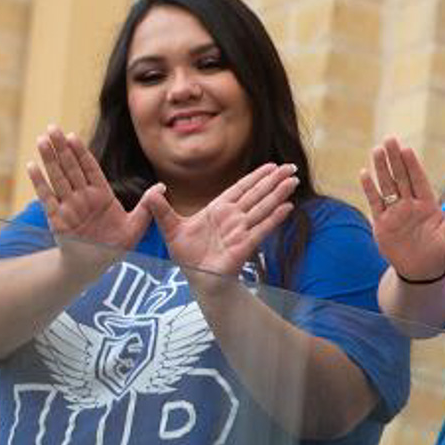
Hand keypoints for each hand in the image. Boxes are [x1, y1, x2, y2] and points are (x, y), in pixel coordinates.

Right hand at [26, 127, 153, 266]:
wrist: (93, 266)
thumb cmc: (114, 246)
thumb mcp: (135, 227)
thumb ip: (146, 206)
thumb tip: (162, 187)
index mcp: (101, 195)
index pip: (90, 168)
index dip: (81, 152)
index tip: (72, 136)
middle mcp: (83, 197)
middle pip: (71, 167)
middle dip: (61, 148)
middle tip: (52, 128)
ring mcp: (69, 206)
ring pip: (58, 178)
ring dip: (49, 159)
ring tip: (41, 140)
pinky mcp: (57, 219)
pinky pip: (47, 197)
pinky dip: (39, 182)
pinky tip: (32, 166)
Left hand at [143, 162, 297, 279]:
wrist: (196, 279)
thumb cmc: (187, 255)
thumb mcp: (170, 228)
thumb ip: (161, 209)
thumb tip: (151, 191)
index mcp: (218, 210)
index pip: (241, 188)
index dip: (256, 176)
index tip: (271, 165)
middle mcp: (233, 218)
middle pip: (256, 194)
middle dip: (273, 180)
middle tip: (290, 166)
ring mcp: (240, 231)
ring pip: (262, 208)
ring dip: (278, 194)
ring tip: (293, 181)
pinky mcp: (244, 246)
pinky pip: (261, 229)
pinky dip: (274, 218)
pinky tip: (287, 207)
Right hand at [361, 137, 444, 282]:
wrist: (421, 271)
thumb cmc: (440, 254)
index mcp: (428, 205)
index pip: (419, 180)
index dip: (413, 165)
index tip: (407, 148)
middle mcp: (410, 205)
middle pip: (401, 177)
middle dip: (395, 158)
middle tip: (389, 139)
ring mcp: (395, 212)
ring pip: (387, 186)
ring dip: (381, 168)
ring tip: (376, 150)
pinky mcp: (382, 222)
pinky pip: (375, 203)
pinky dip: (369, 189)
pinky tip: (364, 173)